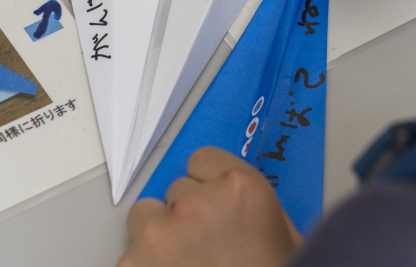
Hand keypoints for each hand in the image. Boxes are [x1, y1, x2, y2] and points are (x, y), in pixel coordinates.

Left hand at [119, 147, 302, 266]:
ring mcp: (160, 236)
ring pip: (144, 217)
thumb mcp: (284, 237)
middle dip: (187, 216)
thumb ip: (254, 207)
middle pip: (175, 190)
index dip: (209, 186)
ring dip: (159, 238)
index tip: (213, 203)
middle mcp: (196, 205)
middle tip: (206, 251)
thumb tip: (230, 200)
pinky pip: (131, 256)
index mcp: (242, 191)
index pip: (203, 159)